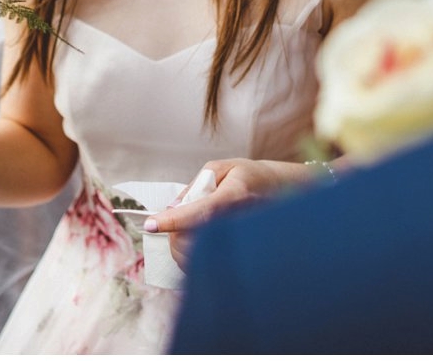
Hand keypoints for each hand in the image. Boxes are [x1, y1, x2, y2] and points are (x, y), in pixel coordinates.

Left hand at [145, 158, 308, 267]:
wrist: (280, 192)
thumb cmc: (249, 177)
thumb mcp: (222, 168)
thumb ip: (195, 186)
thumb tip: (174, 207)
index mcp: (234, 196)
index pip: (199, 212)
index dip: (173, 220)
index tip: (151, 224)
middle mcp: (238, 221)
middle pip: (195, 239)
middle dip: (174, 233)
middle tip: (170, 221)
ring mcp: (240, 240)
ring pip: (198, 257)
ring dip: (180, 246)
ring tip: (184, 229)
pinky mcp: (238, 253)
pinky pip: (206, 265)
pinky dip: (191, 256)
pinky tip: (193, 242)